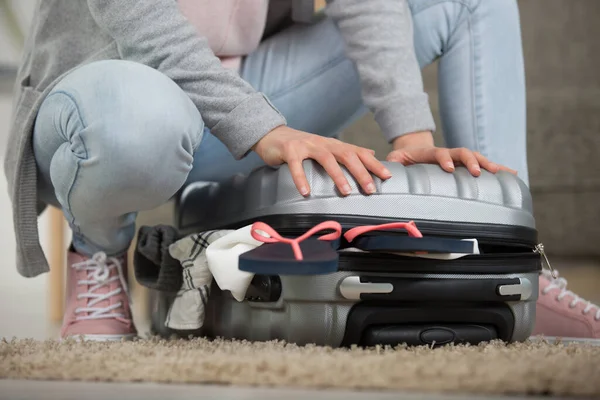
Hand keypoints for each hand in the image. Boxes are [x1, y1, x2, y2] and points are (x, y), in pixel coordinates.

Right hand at [253, 126, 391, 195]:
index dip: (373, 163)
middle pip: (347, 155)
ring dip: (337, 175)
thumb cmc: (301, 146)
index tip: (387, 176)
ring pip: (326, 158)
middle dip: (360, 172)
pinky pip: (297, 165)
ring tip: (346, 191)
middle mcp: (323, 143)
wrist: (272, 136)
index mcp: (334, 145)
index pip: (358, 152)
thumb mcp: (326, 147)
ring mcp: (306, 145)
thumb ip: (347, 151)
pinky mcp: (290, 150)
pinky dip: (301, 179)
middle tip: (370, 189)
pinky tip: (306, 193)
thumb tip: (371, 153)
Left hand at [387, 131, 516, 175]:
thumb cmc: (400, 160)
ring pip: (476, 158)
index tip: (448, 169)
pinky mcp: (464, 164)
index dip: (445, 159)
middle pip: (463, 152)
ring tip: (503, 173)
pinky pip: (481, 165)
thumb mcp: (392, 161)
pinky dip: (497, 169)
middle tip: (478, 173)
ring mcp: (457, 158)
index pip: (439, 153)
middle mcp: (446, 154)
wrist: (411, 150)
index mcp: (429, 153)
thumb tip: (385, 176)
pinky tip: (512, 175)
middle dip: (472, 161)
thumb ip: (389, 166)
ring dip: (489, 165)